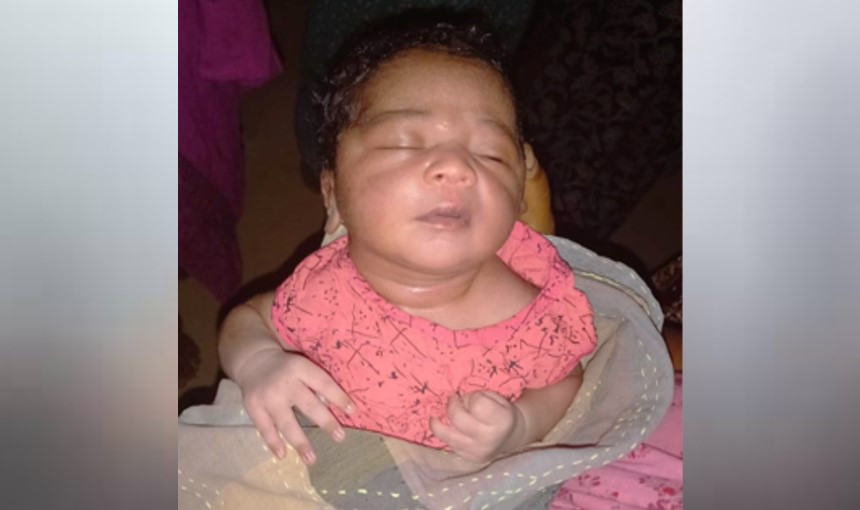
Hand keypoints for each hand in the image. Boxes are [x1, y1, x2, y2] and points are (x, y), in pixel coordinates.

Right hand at [234, 348, 354, 464]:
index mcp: (300, 368)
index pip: (323, 383)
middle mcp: (284, 383)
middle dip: (325, 422)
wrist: (253, 361)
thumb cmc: (286, 367)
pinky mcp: (254, 408)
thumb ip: (315, 383)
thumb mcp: (302, 366)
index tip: (352, 411)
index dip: (338, 397)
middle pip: (308, 405)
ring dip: (300, 442)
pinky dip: (273, 443)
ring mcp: (268, 397)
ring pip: (287, 423)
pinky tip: (283, 455)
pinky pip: (265, 429)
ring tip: (312, 459)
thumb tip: (330, 406)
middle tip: (340, 437)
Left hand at [429, 390, 524, 463]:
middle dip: (453, 405)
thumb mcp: (496, 398)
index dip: (471, 397)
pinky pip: (448, 444)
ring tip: (439, 415)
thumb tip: (456, 401)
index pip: (477, 404)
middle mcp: (489, 439)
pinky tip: (448, 427)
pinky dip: (445, 434)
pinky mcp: (468, 459)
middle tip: (454, 399)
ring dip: (439, 421)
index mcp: (501, 420)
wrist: (510, 437)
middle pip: (457, 418)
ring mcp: (477, 451)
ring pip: (446, 434)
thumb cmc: (501, 413)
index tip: (474, 398)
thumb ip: (477, 396)